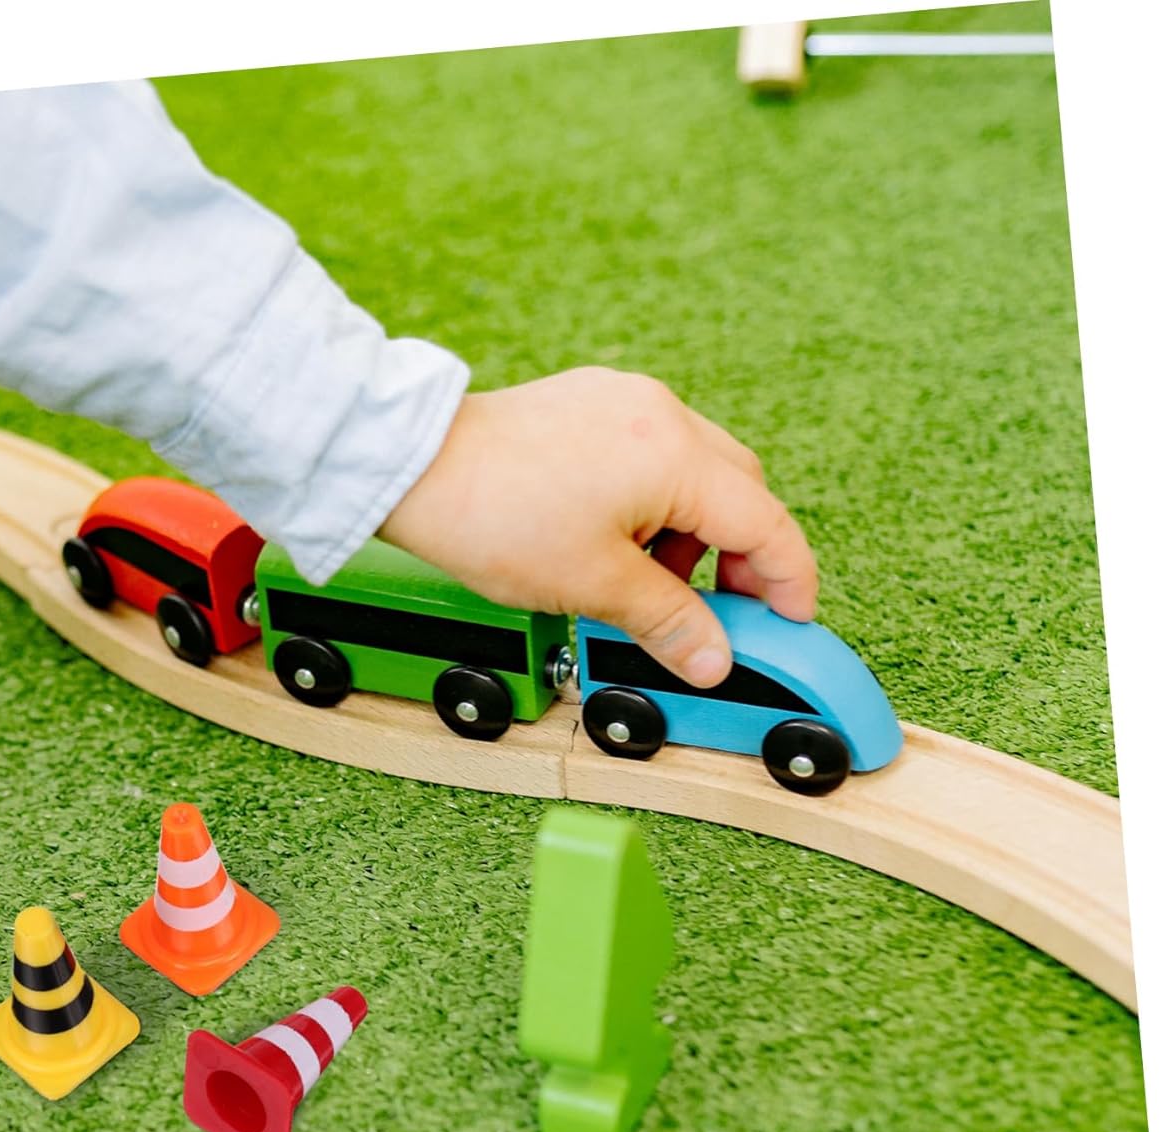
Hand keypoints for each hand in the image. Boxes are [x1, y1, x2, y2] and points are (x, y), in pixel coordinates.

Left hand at [380, 367, 817, 686]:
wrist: (413, 467)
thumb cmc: (493, 516)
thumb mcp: (593, 585)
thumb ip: (668, 621)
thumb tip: (714, 658)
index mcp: (675, 455)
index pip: (765, 522)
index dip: (788, 579)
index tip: (790, 620)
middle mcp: (660, 414)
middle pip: (738, 490)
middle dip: (742, 555)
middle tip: (725, 612)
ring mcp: (622, 401)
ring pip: (695, 471)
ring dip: (693, 532)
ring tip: (652, 585)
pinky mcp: (588, 403)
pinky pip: (649, 454)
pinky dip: (654, 502)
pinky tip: (618, 544)